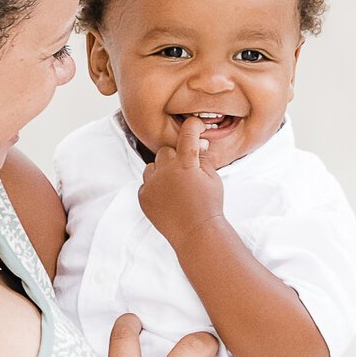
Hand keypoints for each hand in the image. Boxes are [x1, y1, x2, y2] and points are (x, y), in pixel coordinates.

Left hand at [137, 118, 223, 243]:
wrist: (195, 232)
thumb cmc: (208, 205)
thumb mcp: (212, 178)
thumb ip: (202, 158)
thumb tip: (198, 143)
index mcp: (186, 163)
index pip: (187, 135)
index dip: (192, 126)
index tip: (194, 125)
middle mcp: (165, 170)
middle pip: (165, 151)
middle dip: (175, 157)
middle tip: (185, 172)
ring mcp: (151, 184)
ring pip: (152, 166)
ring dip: (161, 171)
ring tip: (175, 187)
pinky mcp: (143, 196)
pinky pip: (145, 184)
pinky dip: (154, 187)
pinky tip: (167, 198)